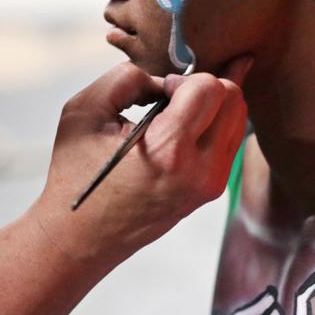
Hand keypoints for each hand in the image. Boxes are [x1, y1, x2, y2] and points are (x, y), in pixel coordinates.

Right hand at [31, 57, 251, 267]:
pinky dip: (214, 122)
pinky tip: (185, 123)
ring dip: (212, 104)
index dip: (185, 78)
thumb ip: (127, 77)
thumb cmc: (75, 173)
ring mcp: (210, 185)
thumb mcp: (84, 111)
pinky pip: (231, 139)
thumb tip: (166, 79)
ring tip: (174, 113)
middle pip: (234, 99)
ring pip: (238, 117)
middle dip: (205, 85)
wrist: (80, 236)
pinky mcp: (211, 191)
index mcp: (168, 152)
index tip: (159, 91)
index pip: (211, 89)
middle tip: (169, 98)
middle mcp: (199, 172)